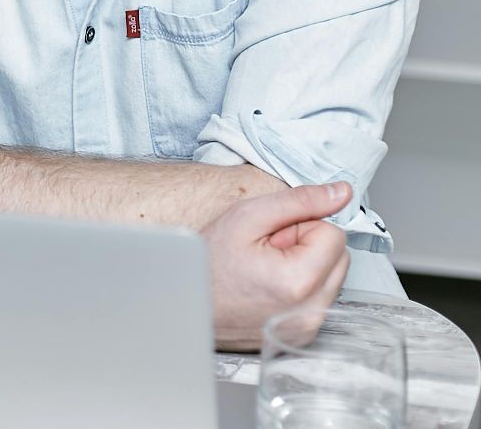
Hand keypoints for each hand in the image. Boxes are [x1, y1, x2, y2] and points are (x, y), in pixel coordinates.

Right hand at [203, 181, 350, 350]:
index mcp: (300, 281)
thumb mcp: (247, 217)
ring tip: (266, 270)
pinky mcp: (304, 334)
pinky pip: (320, 297)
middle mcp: (310, 311)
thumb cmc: (207, 261)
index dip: (301, 228)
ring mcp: (308, 327)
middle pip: (339, 257)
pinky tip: (270, 286)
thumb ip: (299, 201)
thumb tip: (341, 192)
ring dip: (306, 267)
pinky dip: (301, 288)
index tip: (272, 237)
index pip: (334, 234)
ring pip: (332, 277)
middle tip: (268, 252)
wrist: (184, 300)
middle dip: (308, 247)